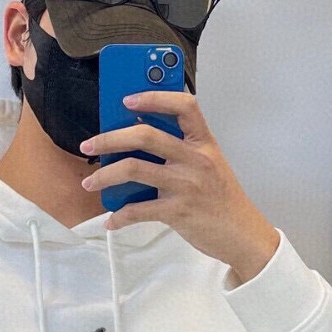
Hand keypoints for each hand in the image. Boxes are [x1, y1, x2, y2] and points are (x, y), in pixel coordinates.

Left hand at [78, 91, 280, 283]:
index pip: (183, 106)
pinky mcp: (179, 212)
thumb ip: (181, 149)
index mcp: (203, 143)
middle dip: (110, 138)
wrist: (242, 234)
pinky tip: (111, 219)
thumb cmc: (221, 198)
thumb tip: (136, 137)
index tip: (128, 100)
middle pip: (146, 136)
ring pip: (134, 170)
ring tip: (90, 182)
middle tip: (89, 144)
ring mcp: (187, 185)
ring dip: (105, 176)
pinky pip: (139, 210)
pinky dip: (120, 216)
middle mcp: (196, 160)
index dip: (154, 97)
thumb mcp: (208, 164)